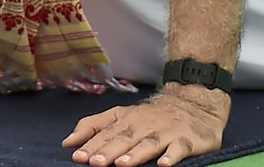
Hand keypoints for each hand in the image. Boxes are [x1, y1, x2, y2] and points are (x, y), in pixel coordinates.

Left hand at [63, 85, 228, 166]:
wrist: (195, 103)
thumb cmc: (152, 116)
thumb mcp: (122, 115)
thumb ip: (94, 125)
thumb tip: (67, 142)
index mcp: (128, 118)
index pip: (107, 132)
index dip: (92, 144)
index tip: (77, 156)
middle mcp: (145, 123)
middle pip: (125, 138)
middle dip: (109, 150)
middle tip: (94, 163)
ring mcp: (166, 131)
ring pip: (149, 143)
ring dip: (136, 154)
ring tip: (122, 165)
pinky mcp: (186, 139)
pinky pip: (179, 148)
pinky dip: (172, 156)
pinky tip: (164, 165)